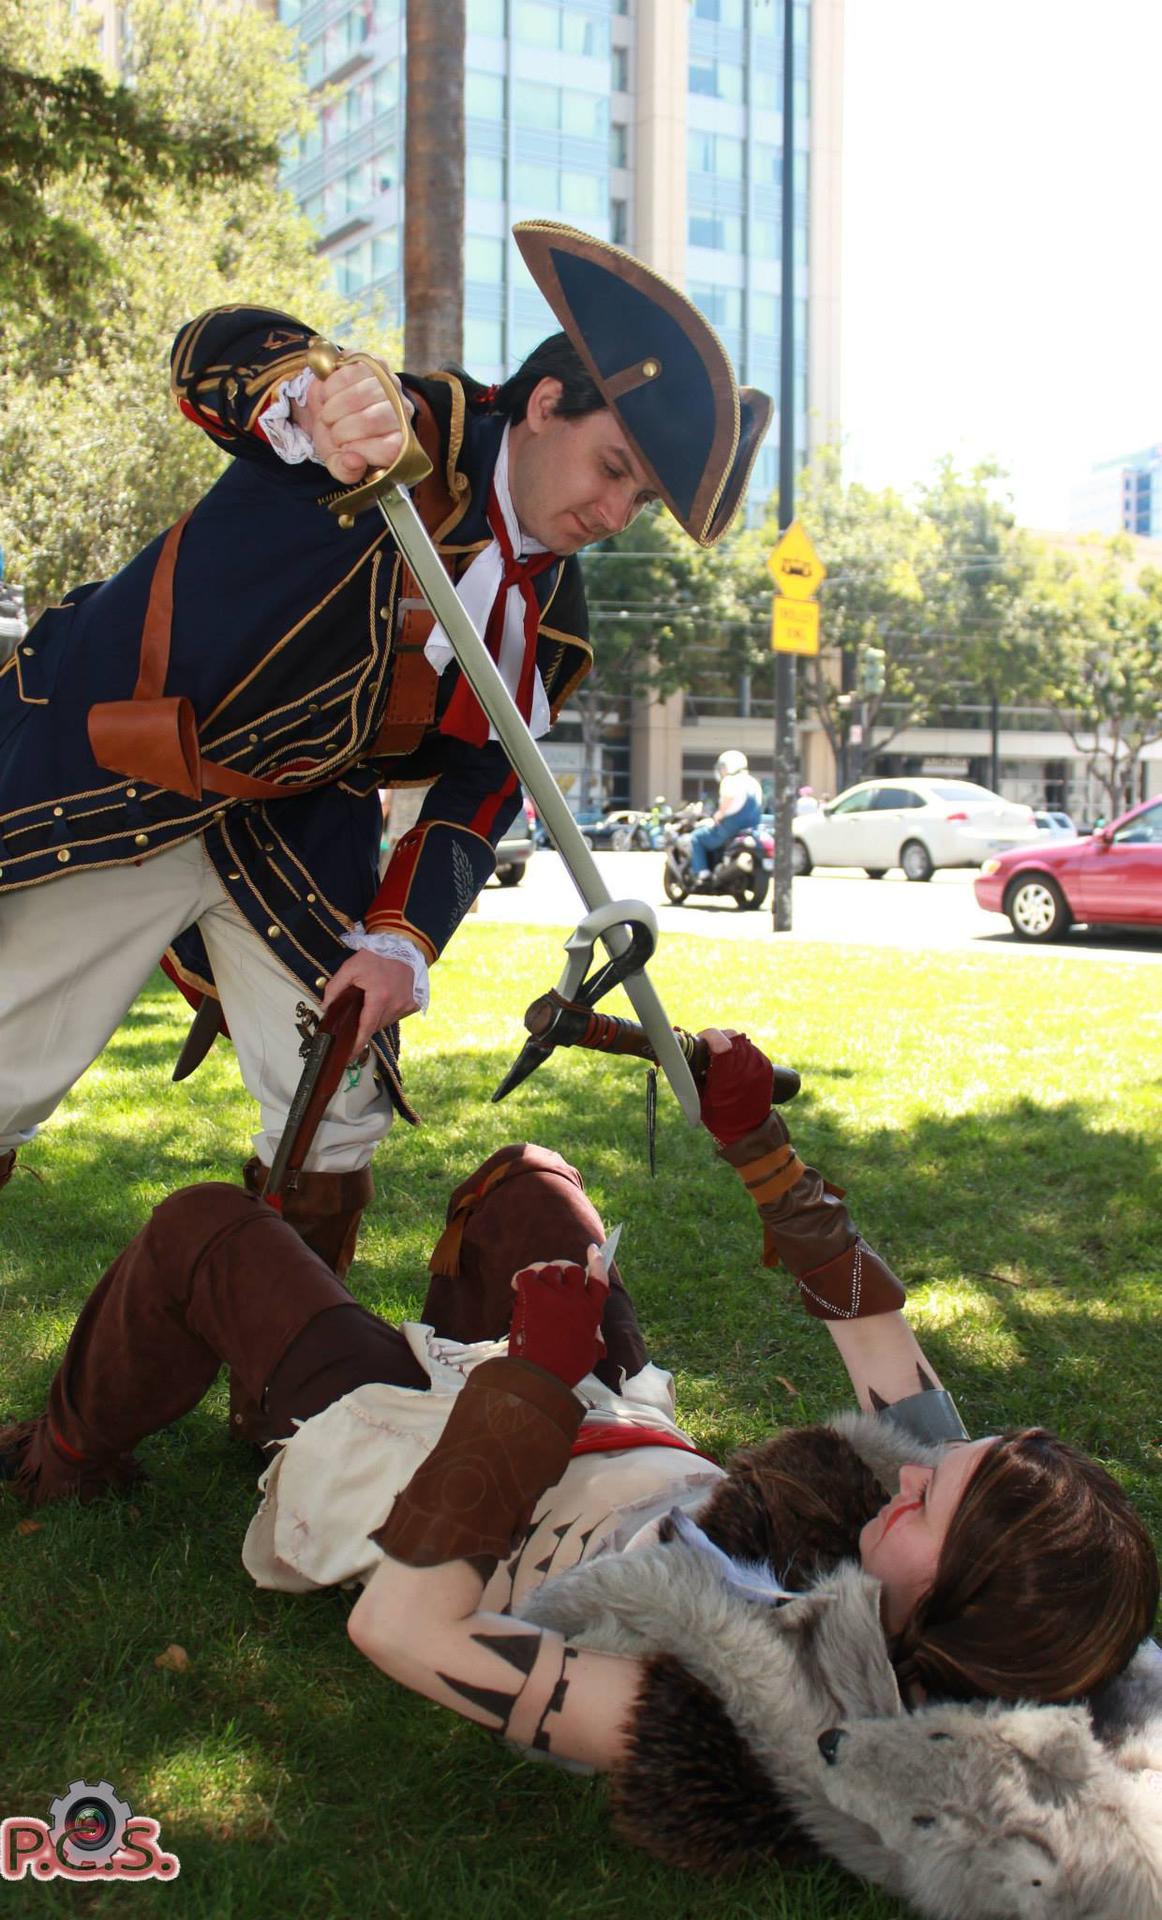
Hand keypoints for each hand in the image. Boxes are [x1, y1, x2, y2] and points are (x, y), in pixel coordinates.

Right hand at [295, 358, 414, 484]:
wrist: (326, 406)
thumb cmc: (337, 439)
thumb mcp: (337, 461)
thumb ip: (346, 470)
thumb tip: (354, 461)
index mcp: (400, 443)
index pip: (390, 450)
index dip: (360, 450)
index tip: (343, 449)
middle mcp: (402, 413)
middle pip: (371, 420)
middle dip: (340, 428)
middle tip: (331, 430)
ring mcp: (391, 385)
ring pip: (360, 395)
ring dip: (333, 407)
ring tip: (329, 414)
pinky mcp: (375, 362)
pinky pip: (351, 372)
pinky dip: (331, 386)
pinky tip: (329, 394)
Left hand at [323, 950, 418, 1054]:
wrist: (403, 945)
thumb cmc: (376, 955)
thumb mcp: (350, 968)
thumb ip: (335, 988)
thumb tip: (325, 1007)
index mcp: (379, 998)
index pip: (366, 1028)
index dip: (357, 1044)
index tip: (350, 1056)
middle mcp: (395, 1005)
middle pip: (375, 1026)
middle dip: (363, 1027)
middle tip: (354, 1021)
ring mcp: (406, 1005)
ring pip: (386, 1022)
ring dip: (375, 1019)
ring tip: (369, 1005)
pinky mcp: (413, 1004)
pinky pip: (397, 1015)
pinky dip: (387, 1013)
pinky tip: (383, 1001)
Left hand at [508, 1245, 609, 1386]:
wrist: (541, 1376)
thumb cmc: (566, 1369)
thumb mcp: (590, 1353)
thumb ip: (593, 1337)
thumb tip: (595, 1334)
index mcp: (592, 1311)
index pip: (598, 1279)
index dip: (596, 1262)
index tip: (592, 1249)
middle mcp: (576, 1298)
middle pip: (572, 1269)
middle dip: (564, 1271)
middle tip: (554, 1281)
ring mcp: (554, 1294)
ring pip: (550, 1268)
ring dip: (543, 1274)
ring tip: (536, 1285)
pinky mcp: (532, 1294)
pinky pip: (528, 1273)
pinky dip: (522, 1276)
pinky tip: (518, 1285)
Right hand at [698, 1029, 773, 1144]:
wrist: (748, 1131)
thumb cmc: (719, 1116)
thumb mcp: (700, 1095)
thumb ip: (694, 1072)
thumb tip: (685, 1051)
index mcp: (726, 1075)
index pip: (720, 1041)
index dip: (708, 1036)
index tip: (701, 1041)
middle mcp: (745, 1067)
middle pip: (731, 1036)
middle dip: (717, 1039)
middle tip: (709, 1049)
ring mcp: (758, 1066)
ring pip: (742, 1040)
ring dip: (729, 1043)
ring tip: (721, 1057)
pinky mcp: (766, 1067)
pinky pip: (751, 1048)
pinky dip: (740, 1051)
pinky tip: (734, 1062)